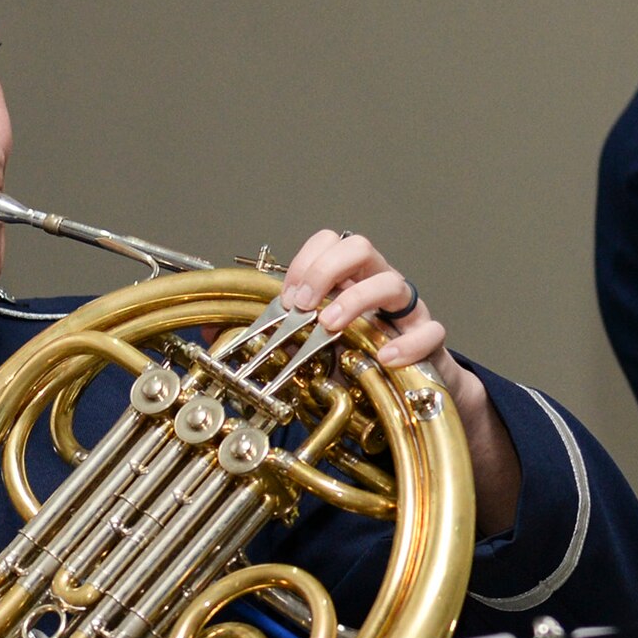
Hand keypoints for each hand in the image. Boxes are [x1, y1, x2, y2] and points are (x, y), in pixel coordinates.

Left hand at [281, 229, 521, 535]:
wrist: (410, 396)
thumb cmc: (358, 364)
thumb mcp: (309, 350)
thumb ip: (268, 339)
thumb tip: (206, 334)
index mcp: (349, 280)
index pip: (330, 242)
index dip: (306, 260)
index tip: (287, 297)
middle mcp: (378, 286)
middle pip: (360, 247)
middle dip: (327, 271)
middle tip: (303, 306)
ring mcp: (407, 312)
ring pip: (393, 282)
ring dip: (357, 300)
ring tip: (332, 326)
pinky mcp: (430, 342)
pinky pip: (430, 332)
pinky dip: (407, 343)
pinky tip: (383, 358)